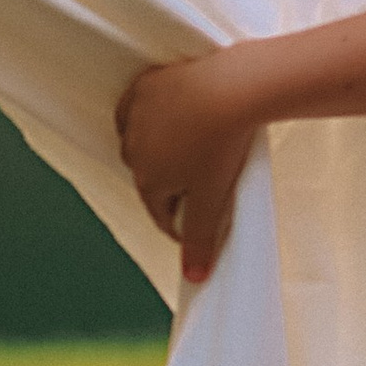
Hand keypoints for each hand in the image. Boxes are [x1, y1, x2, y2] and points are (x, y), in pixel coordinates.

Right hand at [115, 52, 260, 283]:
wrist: (232, 87)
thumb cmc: (224, 143)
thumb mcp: (214, 198)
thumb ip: (200, 238)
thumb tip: (193, 277)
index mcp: (148, 180)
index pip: (159, 211)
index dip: (182, 221)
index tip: (199, 221)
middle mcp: (132, 150)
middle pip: (148, 177)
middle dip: (169, 185)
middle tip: (199, 183)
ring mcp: (135, 116)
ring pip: (138, 143)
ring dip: (156, 150)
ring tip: (186, 149)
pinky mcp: (144, 87)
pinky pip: (133, 108)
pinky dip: (144, 117)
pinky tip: (159, 118)